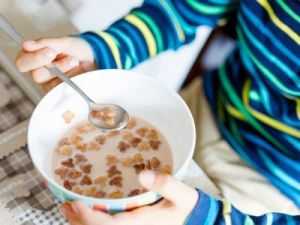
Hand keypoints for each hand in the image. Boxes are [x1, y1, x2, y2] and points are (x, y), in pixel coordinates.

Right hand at [15, 36, 95, 90]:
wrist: (91, 58)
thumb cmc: (74, 50)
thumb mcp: (63, 43)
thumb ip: (46, 43)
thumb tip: (27, 45)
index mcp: (31, 58)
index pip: (22, 63)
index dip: (35, 58)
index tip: (51, 51)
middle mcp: (38, 73)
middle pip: (37, 76)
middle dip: (57, 66)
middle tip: (72, 59)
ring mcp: (49, 84)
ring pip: (53, 84)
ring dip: (68, 72)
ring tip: (77, 62)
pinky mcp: (61, 92)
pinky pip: (65, 89)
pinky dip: (75, 78)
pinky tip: (80, 71)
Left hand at [60, 170, 198, 224]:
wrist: (192, 222)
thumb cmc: (186, 209)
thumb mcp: (182, 195)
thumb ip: (166, 184)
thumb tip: (143, 174)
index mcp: (140, 224)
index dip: (89, 218)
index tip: (75, 203)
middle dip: (79, 220)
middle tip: (64, 204)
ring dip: (82, 222)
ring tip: (69, 208)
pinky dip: (93, 221)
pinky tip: (86, 212)